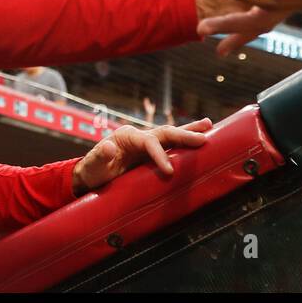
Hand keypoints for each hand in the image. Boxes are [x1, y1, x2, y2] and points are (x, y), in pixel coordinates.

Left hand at [72, 118, 212, 194]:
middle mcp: (140, 136)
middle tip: (204, 139)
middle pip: (166, 132)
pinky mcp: (151, 153)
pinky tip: (201, 138)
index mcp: (127, 136)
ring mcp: (147, 144)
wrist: (91, 176)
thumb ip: (99, 157)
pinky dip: (185, 142)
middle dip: (185, 135)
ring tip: (210, 126)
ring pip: (172, 135)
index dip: (160, 155)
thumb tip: (110, 147)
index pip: (149, 141)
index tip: (169, 171)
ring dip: (190, 131)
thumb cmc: (92, 171)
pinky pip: (172, 146)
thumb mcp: (93, 167)